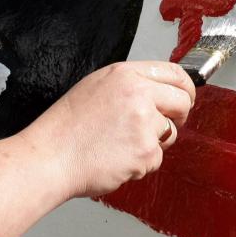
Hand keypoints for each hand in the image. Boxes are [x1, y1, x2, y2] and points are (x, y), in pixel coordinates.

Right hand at [22, 61, 195, 198]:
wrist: (50, 158)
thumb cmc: (66, 128)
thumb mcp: (95, 87)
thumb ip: (129, 85)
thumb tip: (158, 91)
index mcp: (125, 74)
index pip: (174, 73)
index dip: (185, 88)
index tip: (185, 98)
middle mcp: (138, 93)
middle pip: (182, 100)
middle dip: (179, 115)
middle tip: (164, 126)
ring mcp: (144, 122)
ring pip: (170, 133)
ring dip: (153, 143)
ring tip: (121, 144)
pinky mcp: (146, 151)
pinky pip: (156, 159)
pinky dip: (140, 163)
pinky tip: (116, 159)